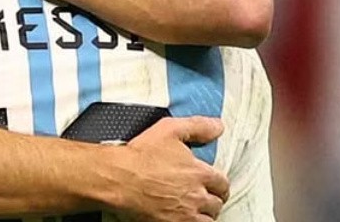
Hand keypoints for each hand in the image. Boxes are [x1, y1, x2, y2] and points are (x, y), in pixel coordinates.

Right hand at [114, 116, 228, 221]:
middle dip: (211, 198)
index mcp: (200, 172)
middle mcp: (197, 195)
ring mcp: (186, 214)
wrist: (118, 178)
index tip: (212, 183)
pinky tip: (184, 217)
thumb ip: (198, 127)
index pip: (221, 182)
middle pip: (216, 203)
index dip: (217, 182)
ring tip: (195, 209)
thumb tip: (218, 127)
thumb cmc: (141, 155)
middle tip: (203, 196)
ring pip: (208, 219)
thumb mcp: (169, 129)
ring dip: (204, 213)